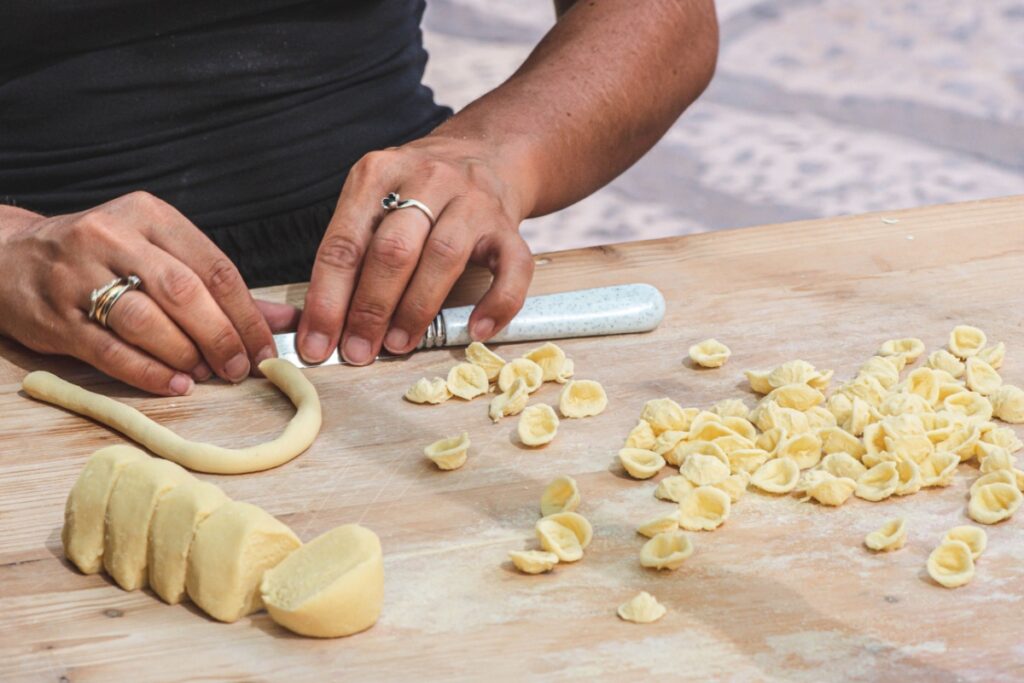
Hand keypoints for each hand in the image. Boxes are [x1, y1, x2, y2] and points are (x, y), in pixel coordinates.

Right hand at [0, 193, 297, 394]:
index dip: (247, 313)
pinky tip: (174, 385)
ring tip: (206, 375)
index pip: (213, 266)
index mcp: (149, 215)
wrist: (10, 257)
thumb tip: (287, 320)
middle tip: (239, 368)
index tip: (266, 348)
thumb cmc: (103, 258)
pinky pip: (109, 350)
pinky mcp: (54, 315)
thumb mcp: (159, 253)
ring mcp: (78, 275)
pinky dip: (148, 373)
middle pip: (183, 292)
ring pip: (146, 319)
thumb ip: (222, 288)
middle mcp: (112, 237)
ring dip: (185, 354)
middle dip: (221, 336)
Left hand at [297, 135, 534, 363]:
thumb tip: (325, 324)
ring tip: (400, 345)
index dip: (327, 301)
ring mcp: (472, 201)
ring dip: (417, 309)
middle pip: (392, 250)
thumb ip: (353, 250)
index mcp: (377, 174)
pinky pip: (510, 268)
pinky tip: (477, 330)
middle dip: (370, 309)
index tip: (317, 344)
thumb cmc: (418, 190)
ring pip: (443, 257)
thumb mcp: (375, 198)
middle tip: (358, 351)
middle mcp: (426, 180)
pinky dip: (496, 303)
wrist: (485, 152)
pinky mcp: (508, 226)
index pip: (343, 244)